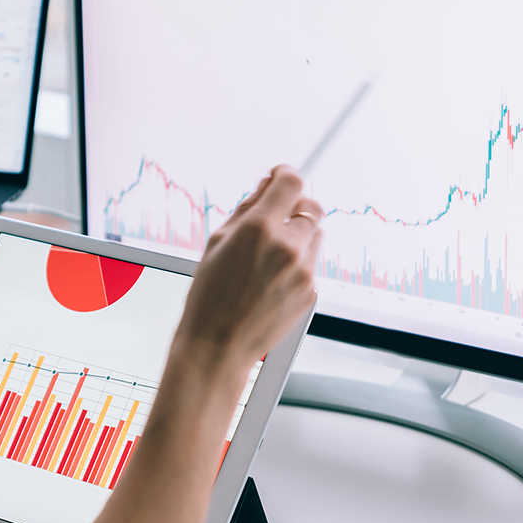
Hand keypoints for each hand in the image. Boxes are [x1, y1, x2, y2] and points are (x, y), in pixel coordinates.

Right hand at [175, 164, 321, 369]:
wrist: (218, 347)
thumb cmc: (208, 298)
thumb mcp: (216, 244)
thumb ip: (246, 209)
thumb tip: (265, 188)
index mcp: (259, 230)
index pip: (291, 183)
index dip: (285, 174)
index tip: (279, 177)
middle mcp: (287, 248)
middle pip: (311, 207)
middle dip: (295, 207)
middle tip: (276, 218)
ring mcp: (303, 272)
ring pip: (314, 236)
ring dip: (298, 236)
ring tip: (268, 257)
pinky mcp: (310, 293)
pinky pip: (310, 265)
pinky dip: (296, 265)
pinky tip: (270, 282)